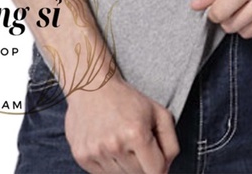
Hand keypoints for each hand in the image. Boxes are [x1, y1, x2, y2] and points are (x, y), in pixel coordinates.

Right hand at [65, 75, 179, 173]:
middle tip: (136, 143)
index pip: (156, 172)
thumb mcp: (158, 112)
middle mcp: (115, 144)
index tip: (156, 157)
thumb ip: (170, 143)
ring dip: (124, 164)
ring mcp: (96, 152)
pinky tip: (108, 145)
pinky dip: (109, 164)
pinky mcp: (82, 156)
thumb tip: (166, 170)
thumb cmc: (126, 98)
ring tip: (121, 141)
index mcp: (136, 133)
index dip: (160, 166)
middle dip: (142, 163)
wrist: (93, 86)